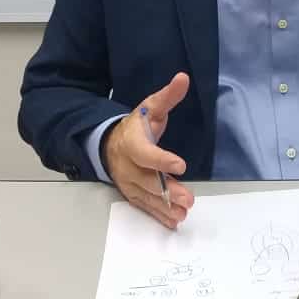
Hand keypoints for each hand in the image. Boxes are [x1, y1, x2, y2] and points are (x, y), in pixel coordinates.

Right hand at [103, 72, 195, 228]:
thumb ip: (167, 96)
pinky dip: (158, 215)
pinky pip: (144, 206)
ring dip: (165, 207)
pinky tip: (174, 221)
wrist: (109, 144)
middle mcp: (128, 165)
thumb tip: (183, 78)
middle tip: (188, 199)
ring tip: (183, 213)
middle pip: (147, 180)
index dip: (161, 160)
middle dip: (167, 191)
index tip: (181, 165)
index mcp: (131, 142)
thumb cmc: (136, 125)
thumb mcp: (150, 107)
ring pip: (146, 197)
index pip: (144, 153)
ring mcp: (128, 182)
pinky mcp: (131, 194)